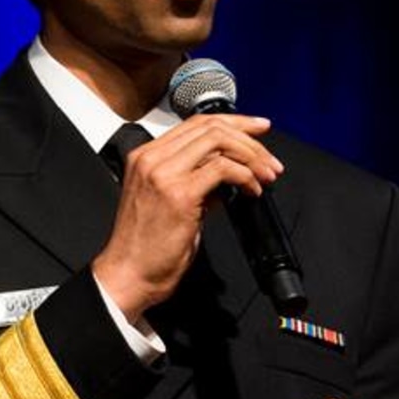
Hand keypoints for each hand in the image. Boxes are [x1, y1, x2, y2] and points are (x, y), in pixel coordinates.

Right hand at [91, 113, 282, 320]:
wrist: (128, 276)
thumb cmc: (146, 248)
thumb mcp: (170, 203)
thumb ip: (196, 183)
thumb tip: (228, 175)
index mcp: (145, 157)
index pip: (196, 124)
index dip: (233, 123)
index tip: (258, 130)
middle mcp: (151, 158)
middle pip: (210, 126)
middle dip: (249, 138)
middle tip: (270, 159)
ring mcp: (163, 173)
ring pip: (218, 140)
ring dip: (252, 156)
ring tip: (267, 175)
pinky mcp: (179, 193)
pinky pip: (223, 169)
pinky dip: (245, 176)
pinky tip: (252, 191)